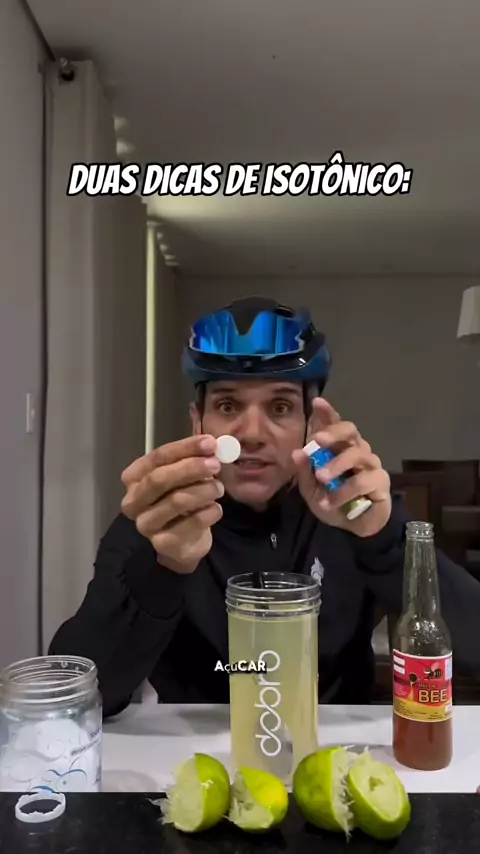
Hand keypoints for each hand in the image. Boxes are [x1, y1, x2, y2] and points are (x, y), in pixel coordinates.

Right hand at [121, 435, 223, 571]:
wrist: (184, 541)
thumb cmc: (181, 499)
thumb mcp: (184, 476)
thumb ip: (193, 459)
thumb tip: (211, 445)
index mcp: (134, 478)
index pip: (157, 457)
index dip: (185, 448)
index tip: (210, 443)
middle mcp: (133, 501)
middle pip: (160, 479)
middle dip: (191, 469)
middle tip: (215, 465)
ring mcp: (145, 524)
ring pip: (177, 500)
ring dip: (204, 490)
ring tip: (219, 488)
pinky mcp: (163, 543)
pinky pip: (192, 522)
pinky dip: (210, 512)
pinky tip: (215, 509)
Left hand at [292, 398, 391, 536]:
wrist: (352, 527)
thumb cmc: (332, 501)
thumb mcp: (311, 490)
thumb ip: (304, 472)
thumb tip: (296, 452)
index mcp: (339, 448)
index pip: (335, 424)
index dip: (328, 413)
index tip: (317, 403)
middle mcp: (357, 450)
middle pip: (351, 431)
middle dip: (333, 432)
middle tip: (317, 440)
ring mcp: (371, 464)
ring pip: (357, 455)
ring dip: (336, 465)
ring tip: (321, 478)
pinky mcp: (380, 481)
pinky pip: (363, 481)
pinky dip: (344, 492)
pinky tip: (329, 503)